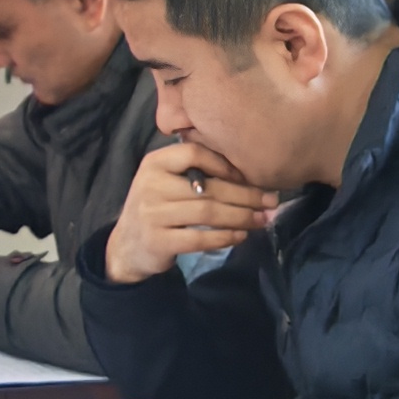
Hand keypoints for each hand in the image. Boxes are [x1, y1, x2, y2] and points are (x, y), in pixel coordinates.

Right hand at [104, 140, 280, 285]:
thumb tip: (248, 172)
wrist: (127, 245)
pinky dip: (225, 237)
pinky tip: (241, 236)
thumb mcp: (165, 181)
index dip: (225, 164)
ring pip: (208, 213)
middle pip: (208, 187)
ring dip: (241, 217)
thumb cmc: (156, 207)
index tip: (248, 176)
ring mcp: (152, 214)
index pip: (193, 153)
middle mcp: (150, 185)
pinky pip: (200, 238)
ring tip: (262, 219)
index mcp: (154, 163)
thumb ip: (194, 172)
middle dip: (246, 195)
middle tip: (271, 201)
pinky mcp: (158, 241)